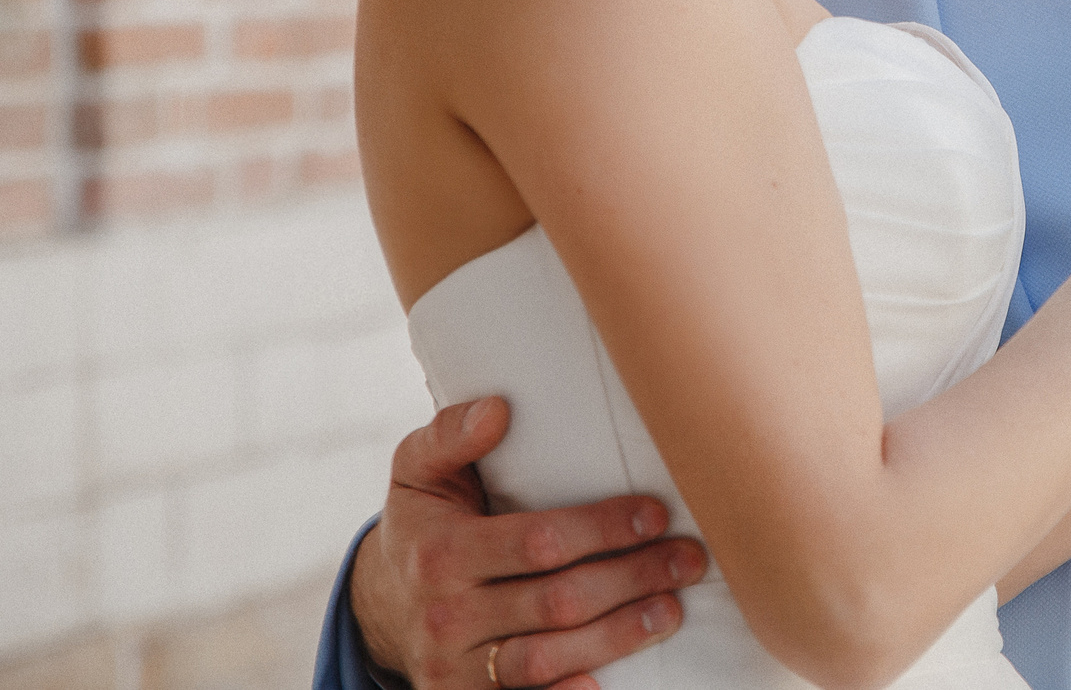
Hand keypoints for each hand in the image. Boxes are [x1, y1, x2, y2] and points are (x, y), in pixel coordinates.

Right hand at [353, 397, 707, 689]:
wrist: (383, 601)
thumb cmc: (426, 521)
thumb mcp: (419, 468)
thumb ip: (450, 433)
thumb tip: (498, 410)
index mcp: (440, 553)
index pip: (539, 542)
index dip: (604, 529)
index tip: (658, 514)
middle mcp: (445, 616)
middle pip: (557, 602)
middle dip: (631, 580)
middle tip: (687, 560)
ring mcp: (454, 668)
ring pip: (549, 658)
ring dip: (619, 637)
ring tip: (671, 610)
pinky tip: (605, 684)